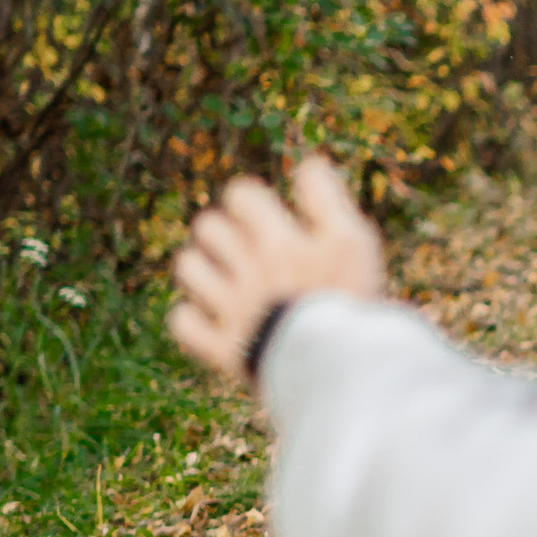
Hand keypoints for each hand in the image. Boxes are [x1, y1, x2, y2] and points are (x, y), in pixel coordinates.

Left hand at [169, 156, 384, 383]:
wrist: (337, 372)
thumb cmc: (350, 302)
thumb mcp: (354, 243)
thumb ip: (328, 199)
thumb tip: (309, 164)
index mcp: (276, 241)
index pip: (242, 194)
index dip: (252, 202)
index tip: (270, 219)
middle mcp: (246, 270)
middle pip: (208, 225)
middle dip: (224, 232)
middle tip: (248, 250)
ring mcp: (230, 310)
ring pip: (188, 267)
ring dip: (202, 269)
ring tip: (226, 281)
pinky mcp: (222, 349)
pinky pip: (182, 322)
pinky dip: (192, 319)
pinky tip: (212, 319)